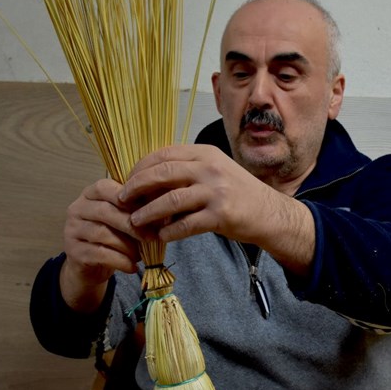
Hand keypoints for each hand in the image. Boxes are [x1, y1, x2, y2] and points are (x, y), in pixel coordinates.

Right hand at [59, 178, 140, 311]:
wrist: (91, 266)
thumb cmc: (112, 237)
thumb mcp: (123, 220)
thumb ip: (137, 211)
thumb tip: (163, 210)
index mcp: (90, 194)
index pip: (105, 187)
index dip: (128, 197)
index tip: (148, 210)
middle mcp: (77, 209)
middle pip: (106, 211)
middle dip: (132, 224)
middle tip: (152, 237)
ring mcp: (72, 230)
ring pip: (103, 234)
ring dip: (127, 245)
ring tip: (141, 254)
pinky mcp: (74, 251)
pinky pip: (100, 254)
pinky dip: (120, 261)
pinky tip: (132, 267)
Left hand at [119, 144, 314, 273]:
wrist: (269, 213)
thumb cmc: (237, 193)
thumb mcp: (214, 171)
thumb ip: (186, 170)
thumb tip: (148, 178)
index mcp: (205, 153)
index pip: (163, 155)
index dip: (140, 168)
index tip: (127, 180)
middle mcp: (210, 169)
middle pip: (162, 173)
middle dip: (136, 187)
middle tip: (121, 199)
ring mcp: (216, 192)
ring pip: (170, 200)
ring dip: (147, 213)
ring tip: (134, 221)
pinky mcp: (221, 215)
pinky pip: (186, 224)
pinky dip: (169, 231)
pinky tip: (161, 235)